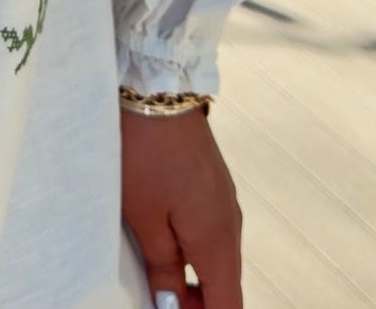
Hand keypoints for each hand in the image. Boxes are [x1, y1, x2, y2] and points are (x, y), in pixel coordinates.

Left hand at [120, 104, 242, 308]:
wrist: (158, 89)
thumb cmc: (145, 153)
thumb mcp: (145, 217)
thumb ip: (163, 268)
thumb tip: (173, 307)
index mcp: (218, 241)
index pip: (228, 307)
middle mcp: (231, 225)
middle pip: (224, 286)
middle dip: (195, 304)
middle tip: (157, 301)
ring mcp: (224, 202)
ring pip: (216, 259)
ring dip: (192, 277)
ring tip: (153, 278)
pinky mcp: (213, 185)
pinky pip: (210, 232)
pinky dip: (192, 250)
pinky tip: (161, 242)